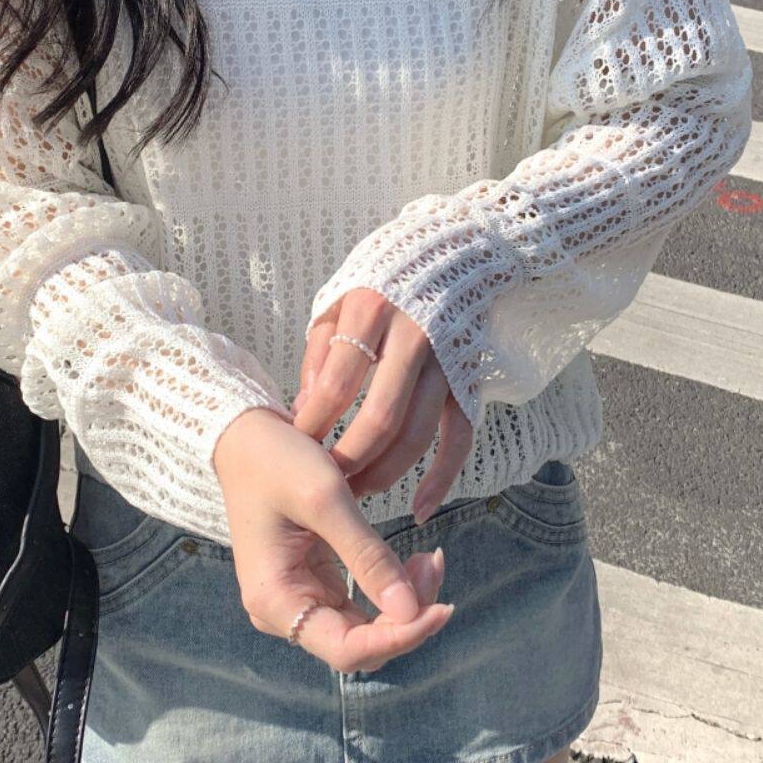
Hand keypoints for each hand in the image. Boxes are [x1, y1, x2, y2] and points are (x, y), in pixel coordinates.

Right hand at [213, 407, 453, 673]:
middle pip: (361, 645)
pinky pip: (362, 604)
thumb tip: (412, 612)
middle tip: (435, 562)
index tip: (443, 607)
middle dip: (408, 615)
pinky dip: (392, 587)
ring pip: (367, 628)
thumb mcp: (326, 499)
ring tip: (431, 557)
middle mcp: (283, 612)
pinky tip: (415, 561)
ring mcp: (299, 599)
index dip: (400, 638)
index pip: (347, 651)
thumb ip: (369, 557)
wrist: (244, 438)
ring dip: (406, 603)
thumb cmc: (276, 461)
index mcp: (275, 600)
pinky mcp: (315, 583)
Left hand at [291, 289, 473, 522]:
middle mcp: (412, 337)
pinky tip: (418, 508)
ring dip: (384, 475)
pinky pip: (459, 439)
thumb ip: (319, 356)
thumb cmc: (381, 286)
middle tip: (325, 486)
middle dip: (348, 462)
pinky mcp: (468, 381)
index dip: (313, 425)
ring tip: (355, 497)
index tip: (294, 452)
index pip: (336, 384)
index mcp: (371, 311)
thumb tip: (305, 415)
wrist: (454, 254)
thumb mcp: (338, 304)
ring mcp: (446, 362)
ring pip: (416, 435)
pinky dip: (441, 478)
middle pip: (379, 418)